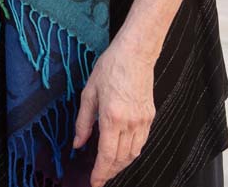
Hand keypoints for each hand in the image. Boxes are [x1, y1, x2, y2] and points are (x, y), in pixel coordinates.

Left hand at [73, 38, 155, 186]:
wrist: (135, 54)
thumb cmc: (111, 68)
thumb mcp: (89, 93)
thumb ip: (83, 121)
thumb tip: (78, 142)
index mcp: (112, 117)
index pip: (107, 155)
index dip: (100, 172)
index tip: (95, 182)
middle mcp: (130, 122)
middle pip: (121, 158)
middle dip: (110, 171)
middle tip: (100, 176)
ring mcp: (142, 121)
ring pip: (134, 153)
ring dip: (121, 164)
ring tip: (110, 167)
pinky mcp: (150, 117)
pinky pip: (141, 142)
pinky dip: (132, 152)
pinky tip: (123, 152)